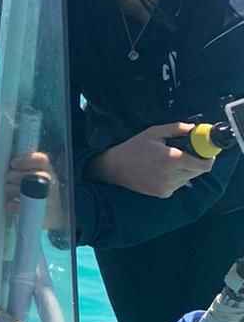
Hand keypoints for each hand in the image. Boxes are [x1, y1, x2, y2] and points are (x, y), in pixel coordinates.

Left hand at [0, 152, 65, 229]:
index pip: (41, 160)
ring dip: (15, 190)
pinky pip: (29, 210)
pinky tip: (10, 205)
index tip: (12, 164)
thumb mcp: (14, 176)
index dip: (26, 160)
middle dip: (16, 176)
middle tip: (7, 179)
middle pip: (35, 175)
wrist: (43, 213)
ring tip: (8, 190)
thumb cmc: (26, 190)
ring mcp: (50, 199)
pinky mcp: (46, 215)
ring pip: (34, 192)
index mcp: (43, 169)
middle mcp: (49, 182)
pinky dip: (15, 206)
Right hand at [85, 122, 213, 197]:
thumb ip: (176, 129)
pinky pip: (178, 184)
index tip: (204, 151)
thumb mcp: (153, 132)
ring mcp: (167, 186)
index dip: (208, 157)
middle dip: (196, 161)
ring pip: (188, 178)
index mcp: (171, 159)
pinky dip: (175, 177)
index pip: (204, 165)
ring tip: (169, 162)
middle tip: (187, 153)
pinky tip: (161, 171)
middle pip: (198, 171)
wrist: (114, 167)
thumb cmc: (133, 147)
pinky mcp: (163, 193)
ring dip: (185, 170)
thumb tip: (194, 128)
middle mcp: (172, 175)